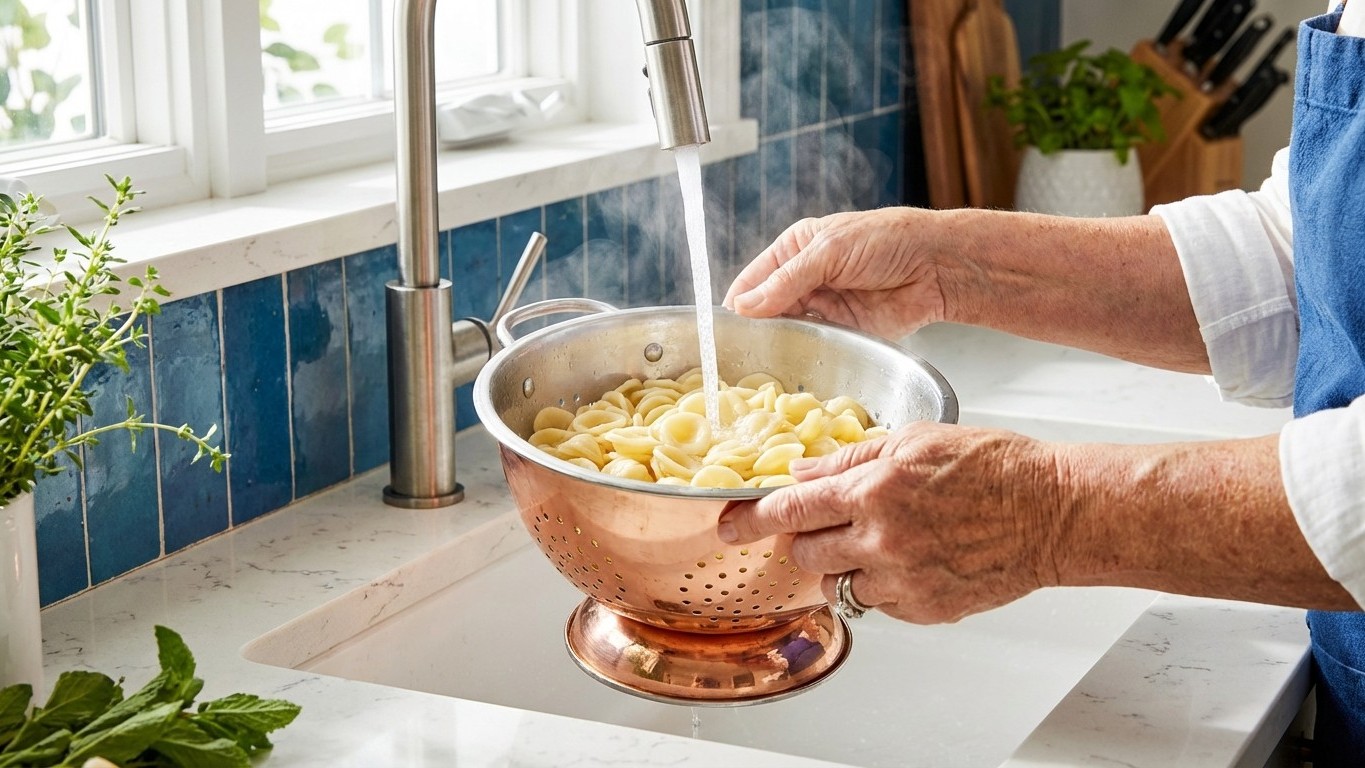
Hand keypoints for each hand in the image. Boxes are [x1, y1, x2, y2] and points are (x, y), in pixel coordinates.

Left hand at [716, 422, 1062, 623]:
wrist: (1052, 511)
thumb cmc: (994, 467)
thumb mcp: (916, 439)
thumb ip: (852, 457)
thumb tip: (802, 472)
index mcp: (874, 488)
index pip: (791, 509)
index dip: (751, 519)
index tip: (728, 526)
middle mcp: (882, 538)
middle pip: (807, 552)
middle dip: (807, 539)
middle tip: (829, 525)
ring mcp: (903, 579)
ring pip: (840, 583)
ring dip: (846, 564)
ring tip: (883, 540)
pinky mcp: (925, 608)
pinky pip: (879, 605)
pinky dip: (882, 586)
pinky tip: (912, 560)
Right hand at [722, 209, 947, 340]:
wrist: (937, 266)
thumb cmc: (887, 241)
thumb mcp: (830, 252)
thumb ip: (787, 281)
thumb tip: (745, 306)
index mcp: (794, 250)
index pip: (752, 280)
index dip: (737, 305)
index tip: (723, 330)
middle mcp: (803, 279)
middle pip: (766, 310)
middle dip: (756, 328)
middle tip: (740, 352)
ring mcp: (823, 307)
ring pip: (788, 330)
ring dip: (779, 343)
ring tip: (763, 361)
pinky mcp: (842, 332)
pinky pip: (814, 345)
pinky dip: (804, 353)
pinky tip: (794, 362)